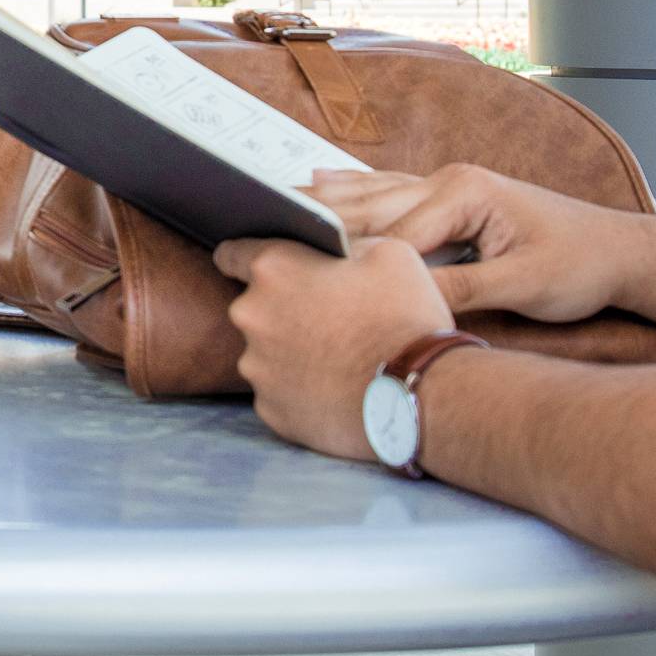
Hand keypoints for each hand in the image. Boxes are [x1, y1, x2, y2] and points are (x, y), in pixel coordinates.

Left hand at [214, 233, 458, 461]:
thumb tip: (336, 254)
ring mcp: (258, 368)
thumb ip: (345, 245)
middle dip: (281, 309)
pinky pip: (278, 393)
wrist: (423, 393)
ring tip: (336, 358)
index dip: (243, 257)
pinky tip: (333, 388)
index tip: (255, 266)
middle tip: (325, 319)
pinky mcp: (271, 410)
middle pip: (254, 308)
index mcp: (274, 270)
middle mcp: (252, 317)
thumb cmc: (406, 317)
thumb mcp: (389, 252)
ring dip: (289, 353)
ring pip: (265, 354)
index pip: (231, 253)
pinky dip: (299, 390)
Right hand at [302, 164, 642, 325]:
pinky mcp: (453, 196)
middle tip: (261, 224)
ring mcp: (450, 184)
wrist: (623, 251)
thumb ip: (461, 290)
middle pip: (371, 202)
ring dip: (325, 199)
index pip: (392, 230)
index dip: (347, 253)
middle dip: (316, 216)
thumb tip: (404, 301)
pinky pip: (390, 193)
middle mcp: (451, 181)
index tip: (302, 269)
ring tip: (272, 201)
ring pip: (373, 192)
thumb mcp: (523, 286)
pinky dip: (353, 194)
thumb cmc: (580, 266)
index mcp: (466, 193)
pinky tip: (319, 187)